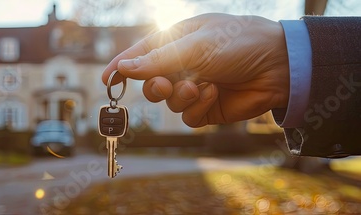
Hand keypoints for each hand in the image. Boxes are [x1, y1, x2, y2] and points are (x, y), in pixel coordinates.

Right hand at [102, 13, 289, 127]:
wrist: (280, 66)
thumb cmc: (238, 43)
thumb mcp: (195, 46)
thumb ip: (157, 60)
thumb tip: (123, 68)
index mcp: (176, 42)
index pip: (140, 56)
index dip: (121, 67)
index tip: (106, 80)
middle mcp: (183, 65)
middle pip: (150, 84)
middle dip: (155, 87)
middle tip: (167, 84)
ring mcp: (194, 88)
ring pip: (168, 103)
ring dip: (181, 96)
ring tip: (201, 85)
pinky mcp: (206, 108)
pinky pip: (187, 117)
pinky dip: (197, 107)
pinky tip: (214, 93)